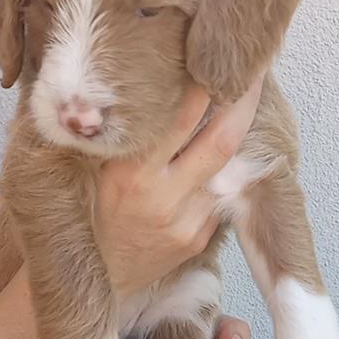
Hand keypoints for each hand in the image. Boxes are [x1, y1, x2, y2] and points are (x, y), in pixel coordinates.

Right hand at [94, 75, 264, 297]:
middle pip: (220, 142)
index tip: (214, 60)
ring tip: (242, 104)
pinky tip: (222, 153)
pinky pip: (219, 195)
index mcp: (128, 175)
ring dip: (238, 135)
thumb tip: (141, 89)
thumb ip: (117, 136)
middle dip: (242, 103)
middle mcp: (162, 197)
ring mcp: (186, 221)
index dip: (202, 87)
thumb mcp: (90, 170)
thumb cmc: (86, 213)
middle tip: (252, 73)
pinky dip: (223, 170)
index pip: (176, 121)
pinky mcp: (199, 238)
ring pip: (227, 168)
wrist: (94, 278)